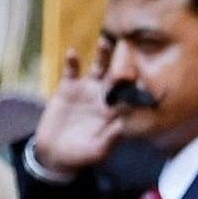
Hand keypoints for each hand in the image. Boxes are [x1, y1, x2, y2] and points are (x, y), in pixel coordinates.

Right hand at [26, 42, 125, 176]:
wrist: (54, 154)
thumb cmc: (80, 156)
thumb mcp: (96, 151)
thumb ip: (110, 139)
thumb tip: (124, 127)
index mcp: (115, 113)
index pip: (129, 97)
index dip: (136, 88)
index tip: (143, 79)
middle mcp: (104, 98)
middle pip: (117, 77)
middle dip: (123, 64)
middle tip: (130, 51)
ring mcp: (87, 90)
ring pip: (98, 68)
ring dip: (102, 55)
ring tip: (104, 42)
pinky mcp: (68, 87)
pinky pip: (71, 71)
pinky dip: (72, 61)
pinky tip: (72, 53)